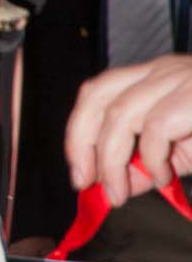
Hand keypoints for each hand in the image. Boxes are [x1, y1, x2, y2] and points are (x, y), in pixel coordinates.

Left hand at [65, 56, 191, 205]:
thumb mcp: (186, 148)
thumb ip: (151, 161)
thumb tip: (119, 182)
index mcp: (157, 77)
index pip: (99, 92)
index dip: (80, 133)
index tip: (81, 173)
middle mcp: (163, 70)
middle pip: (98, 95)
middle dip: (82, 142)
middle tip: (89, 183)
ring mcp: (181, 77)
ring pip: (120, 113)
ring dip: (112, 160)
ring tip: (121, 191)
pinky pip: (156, 127)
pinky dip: (151, 159)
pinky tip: (164, 177)